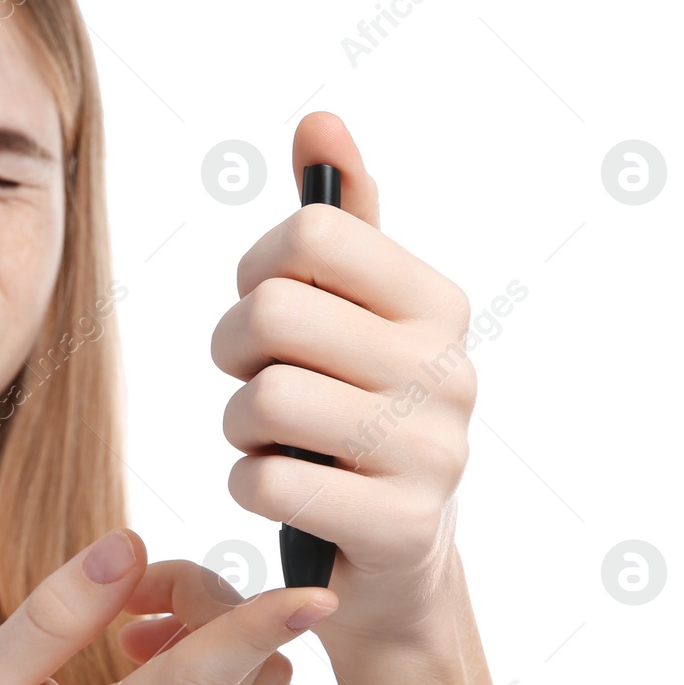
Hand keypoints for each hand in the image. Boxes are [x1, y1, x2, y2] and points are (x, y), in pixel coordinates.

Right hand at [0, 527, 337, 684]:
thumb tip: (130, 545)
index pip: (203, 680)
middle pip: (246, 667)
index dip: (260, 626)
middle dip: (206, 603)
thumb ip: (57, 612)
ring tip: (140, 642)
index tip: (317, 591)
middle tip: (128, 599)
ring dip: (227, 644)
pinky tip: (169, 682)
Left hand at [211, 111, 476, 655]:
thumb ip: (339, 219)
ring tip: (270, 436)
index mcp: (437, 302)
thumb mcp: (358, 316)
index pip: (308, 236)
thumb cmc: (359, 414)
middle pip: (272, 314)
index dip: (258, 272)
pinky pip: (267, 479)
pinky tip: (280, 487)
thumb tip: (319, 122)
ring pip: (263, 399)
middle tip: (254, 377)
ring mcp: (433, 452)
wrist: (396, 562)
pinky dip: (247, 482)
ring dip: (239, 424)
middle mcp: (449, 369)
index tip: (270, 307)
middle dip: (234, 350)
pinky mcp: (401, 526)